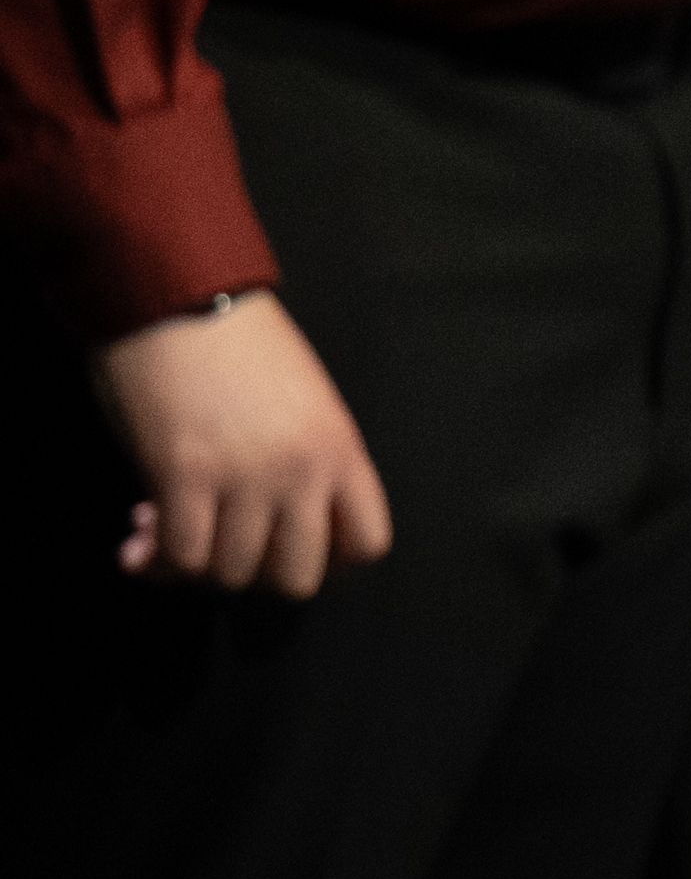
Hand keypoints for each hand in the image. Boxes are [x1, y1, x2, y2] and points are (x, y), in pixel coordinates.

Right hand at [97, 297, 384, 595]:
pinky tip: (136, 544)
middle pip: (296, 577)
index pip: (366, 543)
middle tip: (219, 542)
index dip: (325, 562)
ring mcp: (246, 475)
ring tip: (164, 528)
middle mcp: (303, 469)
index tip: (280, 546)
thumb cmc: (238, 347)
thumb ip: (306, 465)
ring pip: (230, 575)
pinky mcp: (185, 475)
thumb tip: (276, 530)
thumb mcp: (304, 404)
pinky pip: (178, 557)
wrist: (178, 301)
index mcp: (341, 447)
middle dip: (252, 572)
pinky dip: (152, 563)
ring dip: (191, 565)